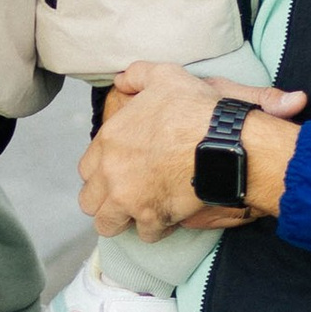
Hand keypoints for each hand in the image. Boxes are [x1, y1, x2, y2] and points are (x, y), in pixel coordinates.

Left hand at [81, 62, 307, 238]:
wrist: (224, 142)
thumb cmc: (195, 110)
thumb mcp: (164, 77)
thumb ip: (137, 76)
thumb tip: (120, 79)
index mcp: (109, 141)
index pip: (86, 169)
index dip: (102, 172)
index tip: (119, 172)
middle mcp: (112, 173)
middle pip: (90, 201)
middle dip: (105, 201)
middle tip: (126, 196)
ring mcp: (130, 199)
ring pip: (108, 224)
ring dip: (122, 220)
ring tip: (140, 212)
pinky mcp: (153, 218)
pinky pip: (144, 235)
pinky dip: (155, 230)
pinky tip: (166, 218)